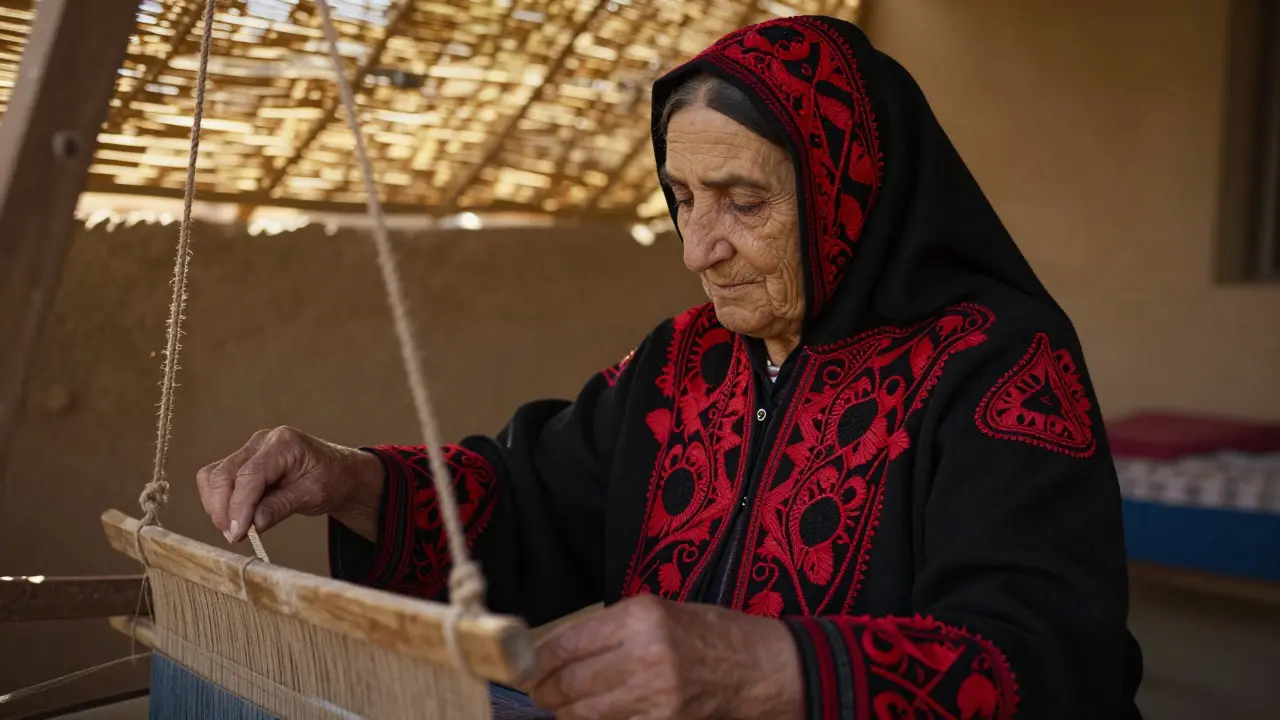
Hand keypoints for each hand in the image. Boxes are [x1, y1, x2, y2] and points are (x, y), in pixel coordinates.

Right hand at [195, 426, 384, 542]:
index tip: (236, 533)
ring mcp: (250, 450)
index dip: (239, 506)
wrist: (339, 473)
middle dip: (223, 508)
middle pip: (224, 474)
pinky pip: (218, 480)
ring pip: (214, 476)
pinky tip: (236, 518)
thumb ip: (281, 507)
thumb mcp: (313, 496)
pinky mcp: (242, 462)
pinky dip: (220, 501)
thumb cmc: (332, 480)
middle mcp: (262, 442)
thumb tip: (252, 524)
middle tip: (234, 536)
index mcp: (284, 443)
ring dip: (218, 506)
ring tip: (235, 530)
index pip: (250, 475)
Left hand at [523, 595, 803, 719]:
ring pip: (586, 712)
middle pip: (570, 682)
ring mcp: (656, 694)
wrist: (756, 666)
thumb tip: (557, 652)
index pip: (567, 644)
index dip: (536, 661)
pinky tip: (590, 718)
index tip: (524, 668)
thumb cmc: (706, 632)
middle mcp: (645, 653)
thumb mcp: (657, 611)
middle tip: (537, 692)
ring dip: (564, 713)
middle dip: (544, 692)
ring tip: (559, 707)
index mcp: (640, 616)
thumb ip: (609, 629)